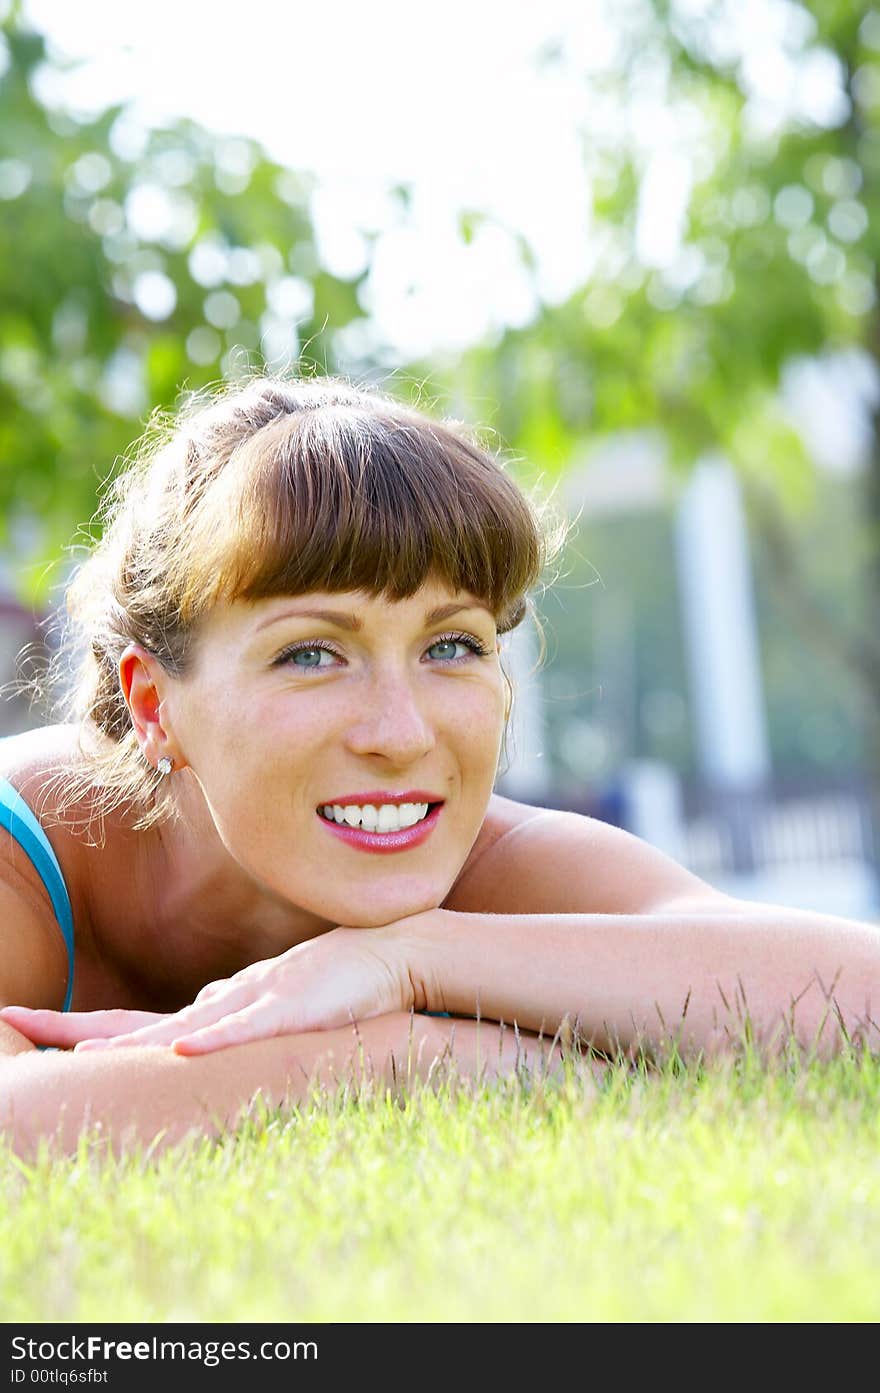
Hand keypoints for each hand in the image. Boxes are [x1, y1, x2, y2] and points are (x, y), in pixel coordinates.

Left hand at [0, 919, 422, 1055]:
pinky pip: (245, 1027)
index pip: (130, 1028)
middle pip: (133, 1027)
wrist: (389, 953)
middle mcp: (221, 1005)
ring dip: (130, 1046)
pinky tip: (182, 1047)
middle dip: (71, 1031)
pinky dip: (212, 1038)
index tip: (23, 1027)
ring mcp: (254, 1002)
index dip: (76, 1032)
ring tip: (76, 1056)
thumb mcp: (271, 1001)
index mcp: (212, 1011)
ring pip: (181, 1029)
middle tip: (12, 1022)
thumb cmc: (333, 980)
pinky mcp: (291, 1007)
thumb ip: (231, 1011)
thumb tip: (192, 1023)